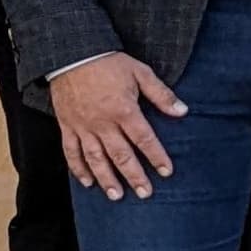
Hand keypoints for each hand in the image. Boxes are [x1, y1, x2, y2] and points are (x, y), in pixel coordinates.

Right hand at [51, 55, 184, 198]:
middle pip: (120, 155)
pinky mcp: (67, 126)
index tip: (167, 172)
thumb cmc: (109, 63)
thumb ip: (161, 95)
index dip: (156, 157)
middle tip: (145, 193)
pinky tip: (87, 182)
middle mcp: (102, 123)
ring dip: (106, 179)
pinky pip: (71, 152)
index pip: (144, 139)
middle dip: (134, 176)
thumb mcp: (140, 73)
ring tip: (117, 196)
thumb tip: (182, 111)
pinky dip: (78, 169)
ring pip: (95, 159)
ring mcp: (82, 126)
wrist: (72, 54)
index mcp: (123, 110)